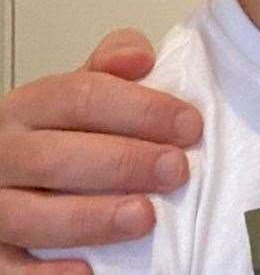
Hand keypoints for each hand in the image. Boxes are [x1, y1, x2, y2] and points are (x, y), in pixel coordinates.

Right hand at [0, 29, 201, 267]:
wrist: (13, 171)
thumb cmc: (65, 132)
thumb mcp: (85, 90)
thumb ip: (112, 66)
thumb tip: (140, 57)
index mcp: (31, 105)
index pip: (82, 96)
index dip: (141, 109)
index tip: (190, 126)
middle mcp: (4, 154)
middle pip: (57, 156)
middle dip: (125, 163)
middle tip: (177, 170)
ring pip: (30, 215)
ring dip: (92, 218)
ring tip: (145, 218)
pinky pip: (7, 270)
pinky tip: (89, 272)